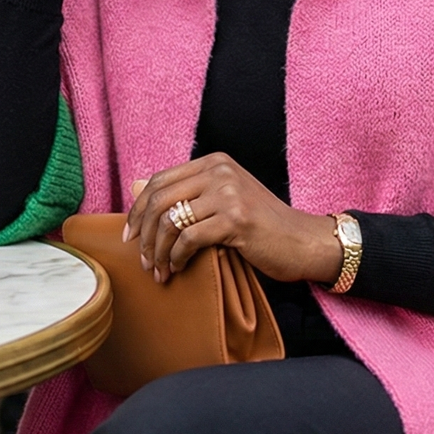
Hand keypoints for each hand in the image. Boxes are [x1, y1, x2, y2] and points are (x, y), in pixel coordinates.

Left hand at [123, 153, 343, 286]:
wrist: (303, 241)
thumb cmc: (262, 227)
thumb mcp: (223, 201)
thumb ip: (186, 194)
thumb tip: (135, 187)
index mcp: (214, 162)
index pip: (159, 181)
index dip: (138, 210)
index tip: (130, 236)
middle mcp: (220, 171)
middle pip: (159, 200)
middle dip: (143, 234)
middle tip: (141, 260)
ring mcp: (228, 193)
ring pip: (170, 221)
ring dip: (158, 251)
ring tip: (158, 271)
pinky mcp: (236, 219)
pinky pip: (189, 239)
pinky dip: (177, 257)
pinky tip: (177, 269)